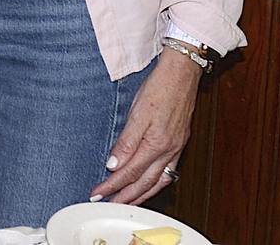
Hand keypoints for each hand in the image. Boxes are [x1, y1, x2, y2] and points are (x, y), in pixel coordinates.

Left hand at [90, 49, 201, 203]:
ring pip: (157, 181)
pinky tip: (150, 186)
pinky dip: (156, 184)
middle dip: (125, 196)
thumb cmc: (159, 88)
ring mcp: (175, 149)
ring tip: (127, 202)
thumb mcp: (137, 113)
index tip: (98, 193)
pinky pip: (167, 173)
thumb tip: (114, 165)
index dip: (112, 186)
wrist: (181, 75)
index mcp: (155, 144)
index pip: (129, 173)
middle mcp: (168, 151)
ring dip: (141, 195)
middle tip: (108, 204)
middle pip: (143, 182)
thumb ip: (126, 142)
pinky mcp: (178, 144)